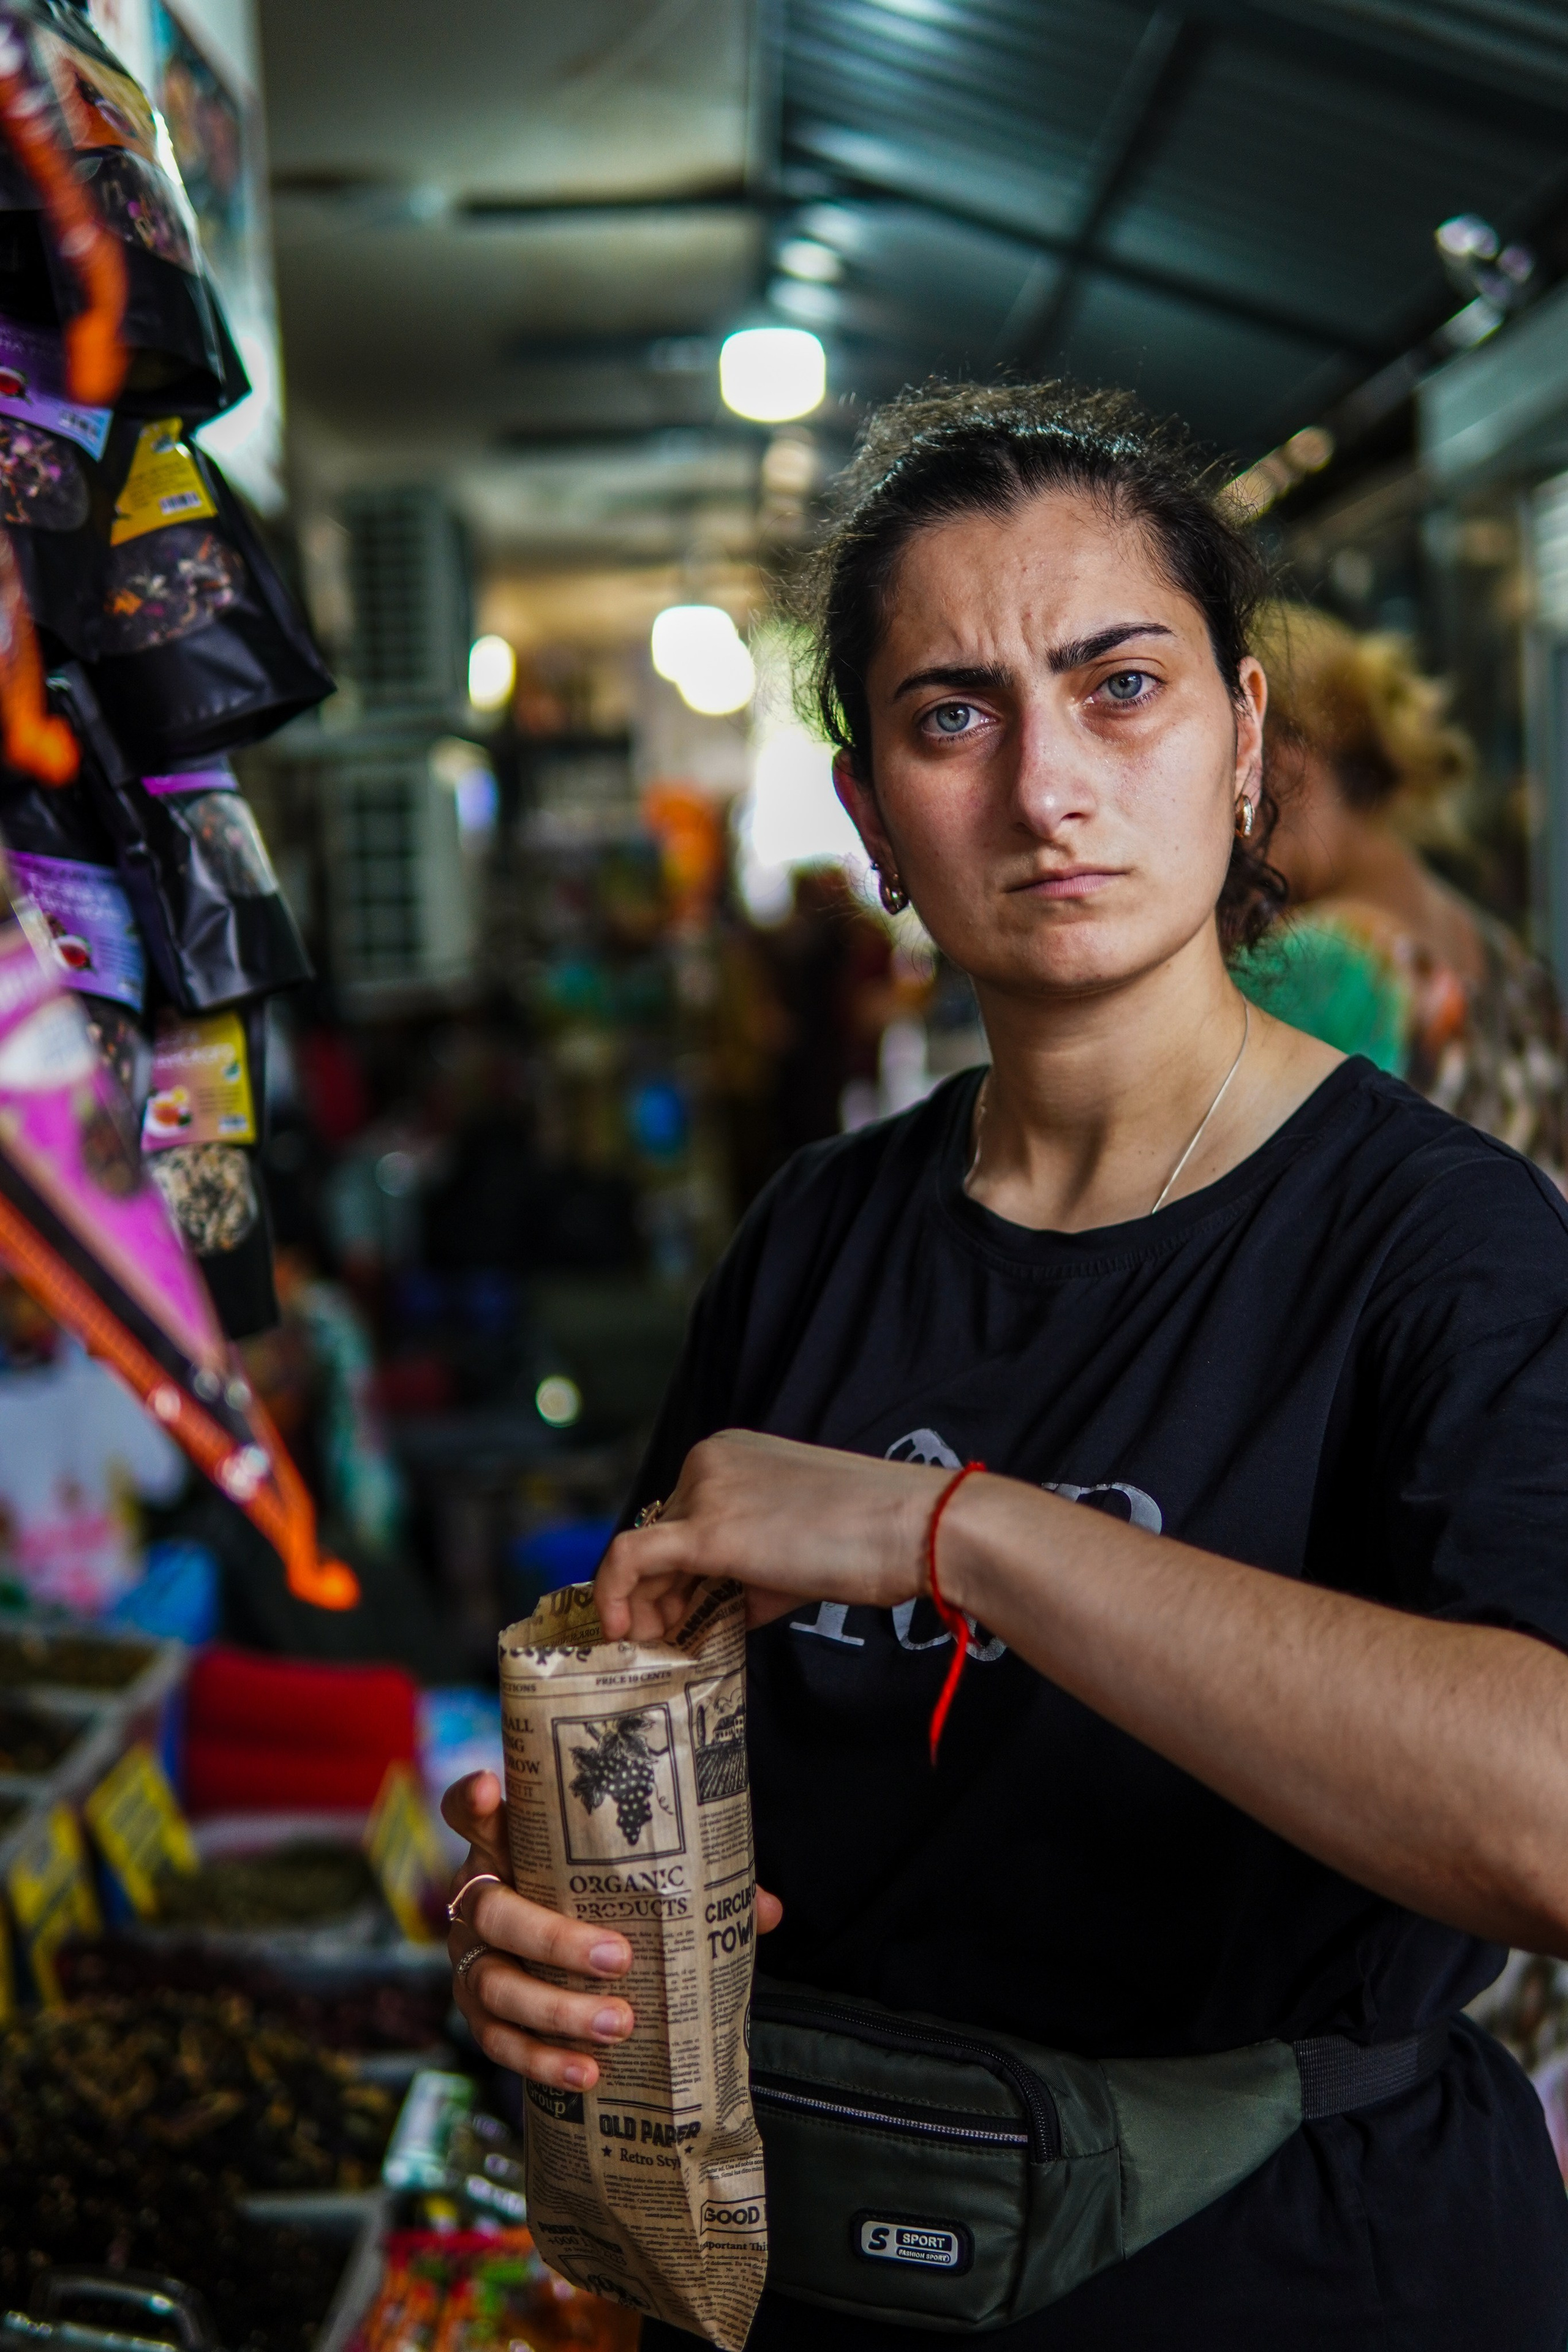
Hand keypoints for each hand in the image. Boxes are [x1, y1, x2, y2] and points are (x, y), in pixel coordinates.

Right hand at [442, 1769, 782, 2086]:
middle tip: (619, 1958)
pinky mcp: (477, 2012)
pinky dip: (542, 2058)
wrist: (567, 1956)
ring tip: (618, 2023)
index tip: (494, 1790)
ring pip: (496, 1984)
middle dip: (554, 1938)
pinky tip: (587, 2071)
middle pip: (494, 1911)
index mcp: (507, 1847)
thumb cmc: (599, 1899)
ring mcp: (471, 1958)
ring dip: (556, 2009)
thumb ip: (691, 1885)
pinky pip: (498, 2041)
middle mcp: (479, 1896)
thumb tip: (767, 1911)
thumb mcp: (629, 1879)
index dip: (472, 1800)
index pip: (471, 1811)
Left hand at [596, 1428, 954, 1642]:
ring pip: (644, 1553)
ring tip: (652, 1644)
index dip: (668, 1569)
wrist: (913, 1527)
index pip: (679, 1513)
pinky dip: (615, 1594)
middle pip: (658, 1534)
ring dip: (642, 1603)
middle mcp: (708, 1461)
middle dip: (655, 1591)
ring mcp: (705, 1491)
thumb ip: (744, 1575)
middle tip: (658, 1637)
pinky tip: (620, 1630)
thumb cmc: (870, 1537)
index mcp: (730, 1453)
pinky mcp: (707, 1528)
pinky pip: (632, 1559)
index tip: (672, 1610)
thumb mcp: (791, 1552)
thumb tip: (712, 1614)